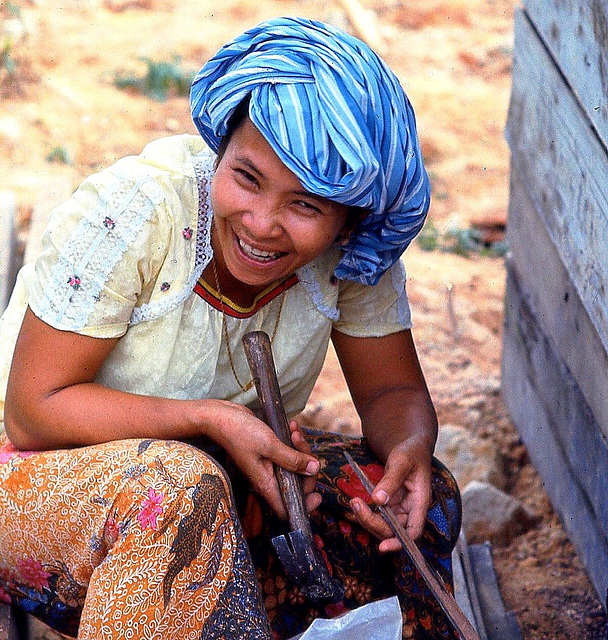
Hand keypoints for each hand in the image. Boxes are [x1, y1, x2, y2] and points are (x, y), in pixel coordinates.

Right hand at [204, 401, 319, 518]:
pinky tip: (292, 427)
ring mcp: (268, 466)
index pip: (286, 509)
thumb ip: (292, 459)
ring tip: (295, 431)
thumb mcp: (269, 445)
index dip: (303, 506)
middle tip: (301, 444)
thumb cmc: (238, 432)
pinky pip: (289, 453)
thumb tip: (314, 469)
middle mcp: (267, 478)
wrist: (220, 417)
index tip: (317, 495)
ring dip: (301, 449)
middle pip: (297, 484)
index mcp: (265, 484)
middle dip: (307, 465)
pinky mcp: (269, 453)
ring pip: (295, 466)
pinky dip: (294, 442)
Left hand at [348, 435, 432, 550]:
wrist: (410, 447)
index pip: (414, 531)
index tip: (383, 547)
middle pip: (393, 530)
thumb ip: (391, 480)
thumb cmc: (411, 452)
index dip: (400, 542)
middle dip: (373, 523)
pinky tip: (356, 504)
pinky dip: (366, 513)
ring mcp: (400, 509)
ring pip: (383, 525)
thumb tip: (377, 500)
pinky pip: (378, 516)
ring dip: (367, 518)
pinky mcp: (390, 505)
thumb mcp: (401, 462)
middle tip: (356, 504)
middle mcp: (411, 510)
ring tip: (354, 502)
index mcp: (420, 502)